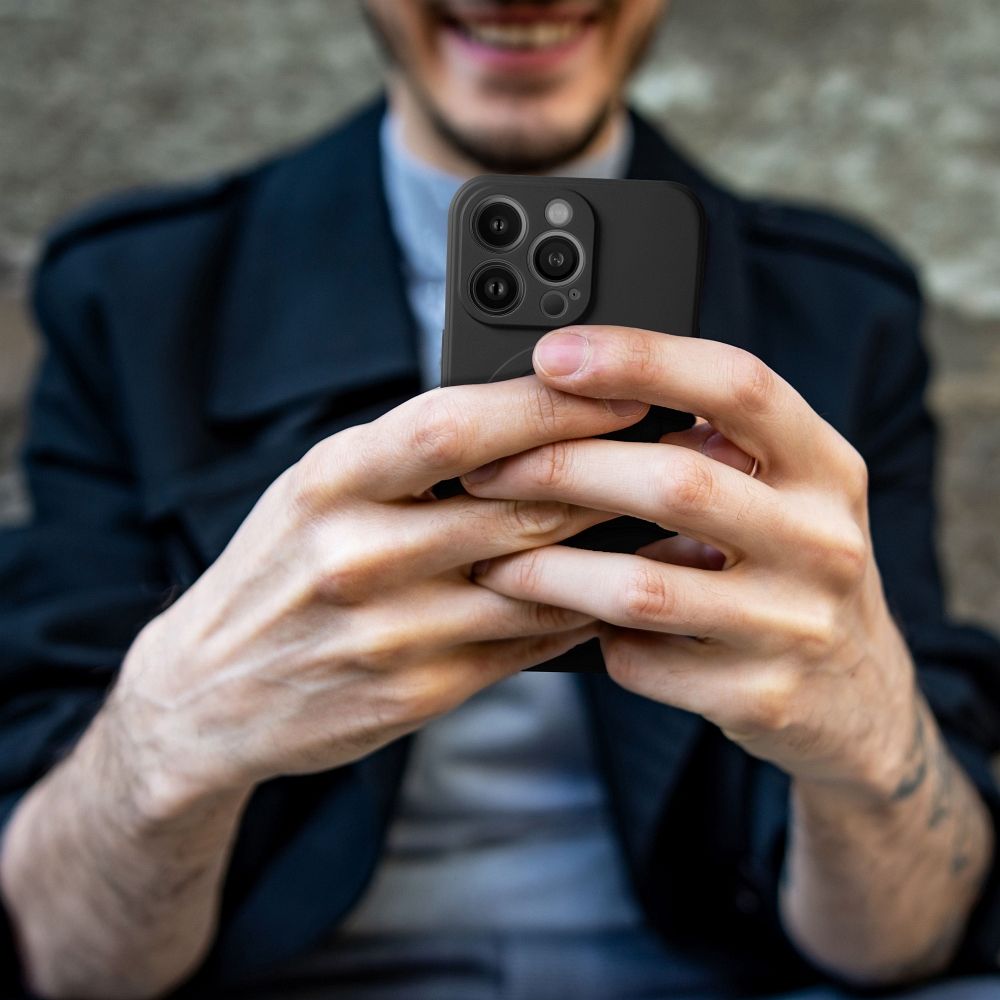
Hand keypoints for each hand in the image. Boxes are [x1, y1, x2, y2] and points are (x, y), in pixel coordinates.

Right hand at [112, 375, 649, 811]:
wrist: (210, 692)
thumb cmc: (279, 569)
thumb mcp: (317, 488)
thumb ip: (407, 455)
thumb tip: (525, 417)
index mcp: (331, 480)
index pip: (455, 426)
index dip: (550, 405)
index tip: (624, 386)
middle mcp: (358, 552)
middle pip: (519, 504)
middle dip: (613, 474)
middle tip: (679, 450)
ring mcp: (389, 630)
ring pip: (538, 580)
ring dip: (616, 549)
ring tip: (675, 519)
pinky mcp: (417, 691)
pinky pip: (526, 645)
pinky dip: (582, 613)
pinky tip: (619, 588)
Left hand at [462, 325, 918, 798]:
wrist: (856, 701)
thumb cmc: (790, 570)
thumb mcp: (786, 493)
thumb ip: (713, 445)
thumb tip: (580, 398)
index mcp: (824, 467)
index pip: (738, 383)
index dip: (642, 358)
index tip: (556, 355)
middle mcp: (823, 540)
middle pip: (676, 481)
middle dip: (562, 470)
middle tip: (487, 470)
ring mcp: (795, 625)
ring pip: (641, 586)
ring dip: (548, 569)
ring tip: (491, 557)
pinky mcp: (759, 696)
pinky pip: (641, 659)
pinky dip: (590, 635)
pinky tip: (568, 620)